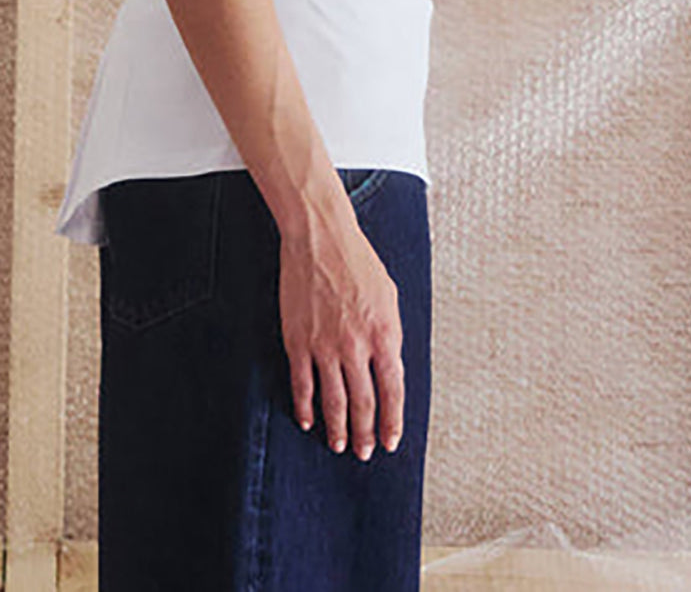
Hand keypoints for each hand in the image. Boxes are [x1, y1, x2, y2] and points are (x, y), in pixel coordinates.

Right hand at [278, 205, 403, 461]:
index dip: (392, 420)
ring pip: (333, 400)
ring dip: (337, 427)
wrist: (320, 238)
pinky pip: (302, 383)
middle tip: (363, 452)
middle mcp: (356, 345)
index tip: (391, 441)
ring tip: (338, 445)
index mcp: (384, 333)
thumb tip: (389, 364)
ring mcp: (324, 345)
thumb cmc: (358, 260)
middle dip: (365, 432)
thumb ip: (390, 332)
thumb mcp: (389, 295)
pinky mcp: (298, 340)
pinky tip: (307, 421)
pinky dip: (305, 406)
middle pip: (363, 402)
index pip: (393, 390)